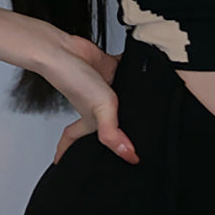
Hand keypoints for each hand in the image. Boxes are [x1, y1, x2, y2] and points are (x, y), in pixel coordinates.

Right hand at [44, 34, 137, 165]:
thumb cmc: (73, 78)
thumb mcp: (99, 111)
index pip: (80, 142)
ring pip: (118, 98)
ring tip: (148, 108)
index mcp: (91, 121)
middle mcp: (97, 104)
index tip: (71, 164)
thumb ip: (112, 134)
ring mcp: (103, 86)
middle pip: (105, 122)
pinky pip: (124, 72)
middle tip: (128, 141)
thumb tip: (128, 155)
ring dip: (131, 100)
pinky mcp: (109, 67)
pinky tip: (143, 75)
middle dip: (114, 130)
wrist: (66, 49)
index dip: (74, 153)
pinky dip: (133, 72)